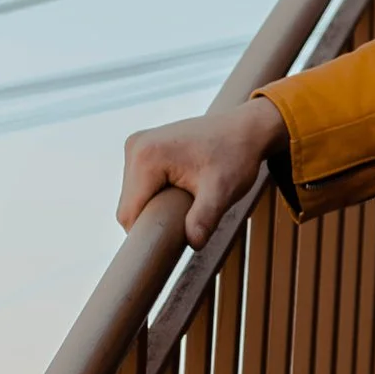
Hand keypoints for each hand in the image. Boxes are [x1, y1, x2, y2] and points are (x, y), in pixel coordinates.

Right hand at [118, 96, 286, 246]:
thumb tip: (194, 244)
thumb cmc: (235, 156)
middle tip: (187, 221)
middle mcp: (135, 146)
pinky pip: (140, 184)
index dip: (147, 233)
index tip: (172, 243)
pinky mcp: (144, 147)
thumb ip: (205, 217)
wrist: (245, 129)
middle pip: (129, 205)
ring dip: (154, 208)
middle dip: (153, 219)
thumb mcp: (223, 190)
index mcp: (146, 157)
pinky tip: (179, 193)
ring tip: (186, 205)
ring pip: (134, 196)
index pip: (129, 213)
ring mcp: (137, 144)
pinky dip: (156, 195)